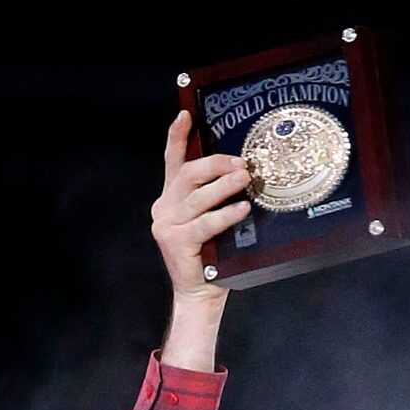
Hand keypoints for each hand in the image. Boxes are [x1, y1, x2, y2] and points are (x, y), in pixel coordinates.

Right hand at [151, 111, 251, 301]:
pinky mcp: (176, 241)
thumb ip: (212, 198)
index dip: (177, 136)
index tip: (187, 115)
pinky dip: (226, 214)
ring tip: (246, 180)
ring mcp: (167, 224)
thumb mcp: (208, 221)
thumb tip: (239, 171)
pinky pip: (206, 222)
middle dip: (215, 164)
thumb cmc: (210, 257)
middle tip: (241, 163)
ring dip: (224, 186)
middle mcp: (164, 208)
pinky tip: (242, 209)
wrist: (200, 294)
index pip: (172, 162)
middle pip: (187, 174)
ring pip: (198, 196)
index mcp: (170, 199)